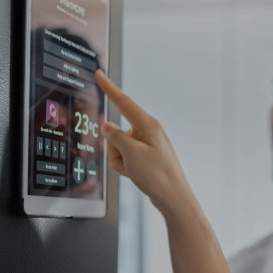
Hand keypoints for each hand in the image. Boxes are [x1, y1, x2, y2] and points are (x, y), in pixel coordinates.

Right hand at [96, 70, 191, 212]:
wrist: (173, 197)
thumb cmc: (158, 176)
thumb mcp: (131, 154)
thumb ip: (115, 137)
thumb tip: (108, 126)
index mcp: (148, 125)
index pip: (124, 101)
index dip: (109, 88)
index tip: (100, 74)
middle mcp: (150, 131)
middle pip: (117, 131)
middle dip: (115, 148)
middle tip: (128, 162)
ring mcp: (149, 144)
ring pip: (119, 146)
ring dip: (120, 160)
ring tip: (135, 170)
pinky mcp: (148, 156)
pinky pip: (127, 157)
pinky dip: (126, 166)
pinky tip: (137, 175)